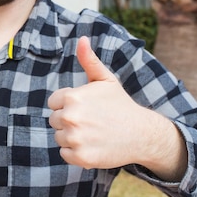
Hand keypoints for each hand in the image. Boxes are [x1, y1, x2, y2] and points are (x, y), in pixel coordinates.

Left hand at [48, 36, 151, 169]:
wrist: (142, 133)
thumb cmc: (120, 104)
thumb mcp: (105, 79)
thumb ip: (88, 60)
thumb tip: (82, 38)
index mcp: (72, 97)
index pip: (54, 103)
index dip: (69, 104)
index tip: (87, 107)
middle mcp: (70, 118)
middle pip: (55, 120)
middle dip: (70, 120)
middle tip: (92, 121)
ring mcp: (75, 139)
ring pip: (60, 137)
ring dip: (72, 137)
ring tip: (94, 132)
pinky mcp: (80, 157)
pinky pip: (65, 154)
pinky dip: (76, 153)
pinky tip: (93, 145)